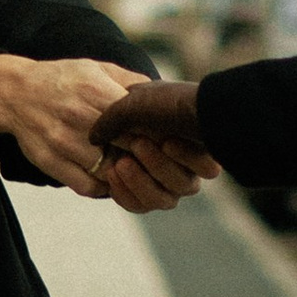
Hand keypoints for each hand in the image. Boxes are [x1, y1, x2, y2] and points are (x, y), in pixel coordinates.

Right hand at [0, 54, 154, 195]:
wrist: (14, 92)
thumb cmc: (63, 80)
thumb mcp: (96, 68)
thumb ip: (130, 81)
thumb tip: (163, 95)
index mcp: (95, 90)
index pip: (140, 119)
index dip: (158, 132)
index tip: (166, 136)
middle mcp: (79, 116)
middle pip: (129, 147)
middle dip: (146, 154)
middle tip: (154, 156)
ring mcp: (63, 142)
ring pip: (111, 171)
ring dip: (126, 173)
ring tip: (132, 166)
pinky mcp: (51, 163)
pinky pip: (88, 186)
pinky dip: (104, 187)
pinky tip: (110, 177)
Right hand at [92, 78, 218, 183]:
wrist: (200, 98)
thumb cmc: (162, 100)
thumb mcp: (129, 107)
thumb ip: (108, 124)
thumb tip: (93, 138)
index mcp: (148, 158)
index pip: (131, 190)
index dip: (120, 186)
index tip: (113, 170)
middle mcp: (167, 168)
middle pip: (150, 198)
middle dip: (136, 180)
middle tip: (125, 161)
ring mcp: (186, 171)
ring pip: (168, 195)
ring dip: (153, 171)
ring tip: (143, 145)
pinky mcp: (204, 169)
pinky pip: (187, 186)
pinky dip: (176, 167)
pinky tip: (170, 144)